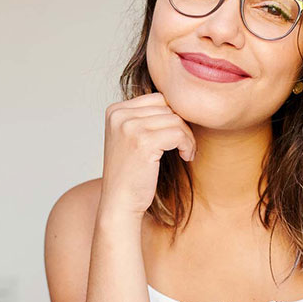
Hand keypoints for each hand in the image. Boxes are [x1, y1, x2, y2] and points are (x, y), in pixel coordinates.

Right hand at [99, 93, 196, 216]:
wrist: (120, 203)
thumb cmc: (132, 174)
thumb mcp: (134, 139)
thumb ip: (148, 119)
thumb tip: (182, 102)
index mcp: (115, 111)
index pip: (158, 99)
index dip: (173, 117)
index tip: (177, 137)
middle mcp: (119, 115)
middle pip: (167, 106)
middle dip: (182, 126)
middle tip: (185, 146)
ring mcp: (129, 127)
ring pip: (175, 119)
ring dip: (187, 137)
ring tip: (185, 153)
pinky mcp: (142, 142)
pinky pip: (178, 133)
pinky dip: (188, 145)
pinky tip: (185, 157)